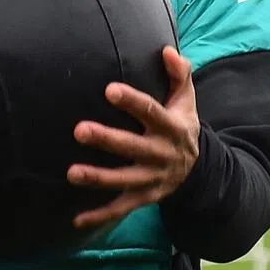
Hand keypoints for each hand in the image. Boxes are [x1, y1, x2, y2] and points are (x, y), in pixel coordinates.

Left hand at [67, 46, 199, 228]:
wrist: (198, 168)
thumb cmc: (181, 124)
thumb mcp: (187, 100)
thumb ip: (179, 74)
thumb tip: (167, 50)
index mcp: (172, 127)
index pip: (151, 111)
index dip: (132, 101)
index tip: (108, 90)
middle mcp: (162, 154)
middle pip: (133, 147)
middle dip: (107, 139)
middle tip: (79, 130)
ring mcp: (152, 179)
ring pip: (123, 180)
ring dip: (98, 178)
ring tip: (71, 173)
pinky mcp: (143, 198)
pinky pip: (120, 209)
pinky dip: (99, 216)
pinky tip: (75, 219)